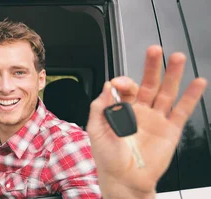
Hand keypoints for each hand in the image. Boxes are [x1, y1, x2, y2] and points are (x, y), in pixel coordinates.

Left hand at [86, 45, 206, 198]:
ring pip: (166, 92)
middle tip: (154, 50)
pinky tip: (197, 82)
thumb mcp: (96, 130)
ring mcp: (156, 119)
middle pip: (149, 83)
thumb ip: (100, 107)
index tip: (119, 83)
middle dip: (151, 66)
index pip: (126, 88)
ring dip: (172, 74)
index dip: (124, 82)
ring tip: (177, 58)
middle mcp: (140, 111)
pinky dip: (191, 96)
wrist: (124, 178)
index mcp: (121, 109)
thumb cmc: (108, 157)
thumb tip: (106, 87)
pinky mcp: (170, 129)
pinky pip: (182, 110)